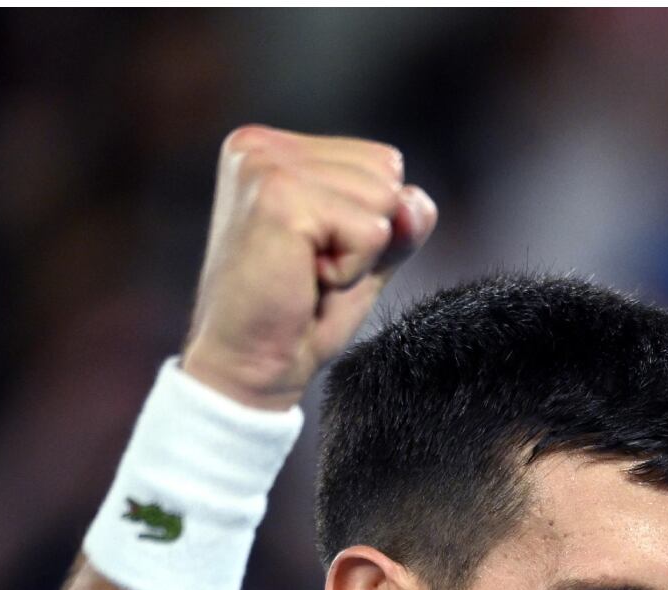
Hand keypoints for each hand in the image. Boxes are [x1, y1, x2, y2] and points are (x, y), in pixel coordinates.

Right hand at [179, 126, 437, 411]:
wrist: (253, 365)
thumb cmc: (303, 313)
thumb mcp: (367, 255)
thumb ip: (401, 218)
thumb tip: (415, 201)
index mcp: (274, 147)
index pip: (382, 161)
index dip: (372, 221)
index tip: (317, 253)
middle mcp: (261, 146)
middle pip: (387, 173)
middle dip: (368, 235)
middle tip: (311, 268)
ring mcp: (264, 165)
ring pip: (383, 198)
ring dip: (359, 254)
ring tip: (306, 273)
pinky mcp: (278, 197)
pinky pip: (371, 231)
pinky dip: (351, 271)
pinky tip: (304, 279)